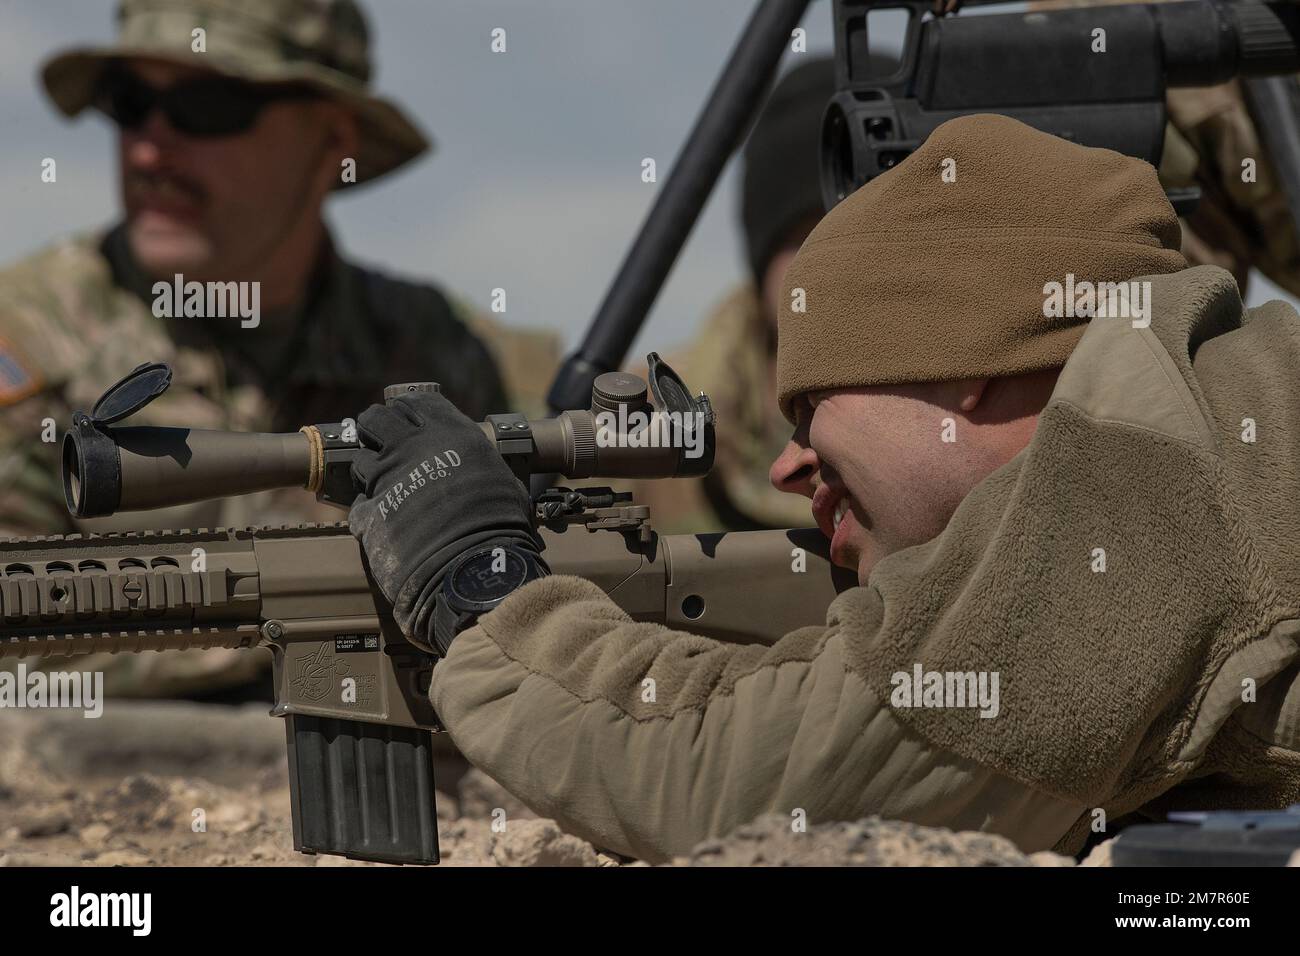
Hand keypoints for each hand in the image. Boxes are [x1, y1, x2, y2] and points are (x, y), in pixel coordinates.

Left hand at [347, 391, 543, 651]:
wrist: (475, 567)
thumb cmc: (501, 524)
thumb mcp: (501, 479)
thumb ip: (479, 463)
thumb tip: (483, 468)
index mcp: (448, 432)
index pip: (415, 402)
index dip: (408, 411)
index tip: (409, 421)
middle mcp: (412, 446)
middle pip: (376, 419)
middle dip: (376, 430)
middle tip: (386, 447)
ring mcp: (386, 477)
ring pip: (360, 460)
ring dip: (369, 472)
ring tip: (386, 490)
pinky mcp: (370, 511)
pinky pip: (358, 504)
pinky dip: (367, 512)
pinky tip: (385, 523)